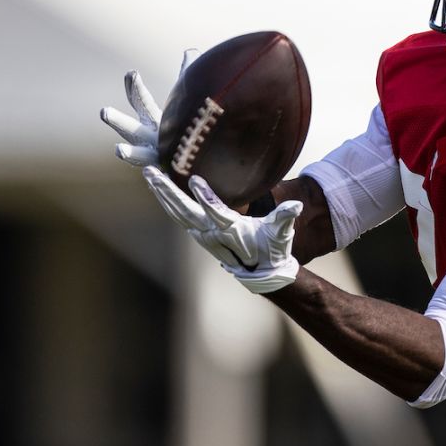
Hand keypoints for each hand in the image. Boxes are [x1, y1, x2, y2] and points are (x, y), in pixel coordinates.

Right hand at [101, 50, 198, 165]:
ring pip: (136, 155)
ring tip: (118, 151)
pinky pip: (158, 174)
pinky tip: (149, 173)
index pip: (139, 101)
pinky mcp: (165, 171)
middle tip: (104, 112)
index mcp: (150, 119)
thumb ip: (186, 75)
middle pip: (128, 127)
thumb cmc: (181, 126)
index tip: (132, 73)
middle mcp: (145, 138)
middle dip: (117, 120)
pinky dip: (153, 174)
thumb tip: (191, 50)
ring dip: (126, 153)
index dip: (134, 88)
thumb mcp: (182, 100)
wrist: (186, 158)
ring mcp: (152, 157)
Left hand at [142, 166, 301, 293]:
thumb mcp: (282, 233)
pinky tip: (158, 189)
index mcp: (233, 230)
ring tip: (149, 175)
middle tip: (151, 172)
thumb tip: (296, 206)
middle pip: (186, 211)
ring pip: (177, 213)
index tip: (195, 180)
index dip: (206, 197)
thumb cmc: (272, 248)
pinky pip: (178, 216)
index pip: (217, 212)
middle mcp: (213, 233)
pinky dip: (166, 203)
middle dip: (168, 192)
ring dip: (162, 195)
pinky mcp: (199, 233)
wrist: (261, 272)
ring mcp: (203, 234)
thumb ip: (286, 218)